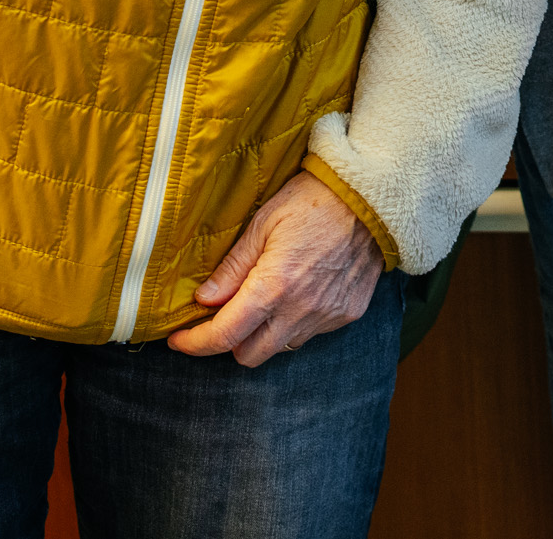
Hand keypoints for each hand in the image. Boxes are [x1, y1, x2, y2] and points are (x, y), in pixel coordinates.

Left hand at [167, 171, 385, 365]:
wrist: (373, 197)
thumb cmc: (313, 200)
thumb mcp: (263, 223)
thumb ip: (232, 267)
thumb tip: (204, 300)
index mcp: (273, 286)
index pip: (224, 336)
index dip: (195, 343)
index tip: (179, 340)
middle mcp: (300, 310)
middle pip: (250, 355)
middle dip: (230, 342)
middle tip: (224, 316)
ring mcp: (327, 316)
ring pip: (281, 347)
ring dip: (265, 333)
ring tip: (266, 300)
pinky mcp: (347, 314)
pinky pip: (310, 333)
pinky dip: (296, 322)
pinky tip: (299, 292)